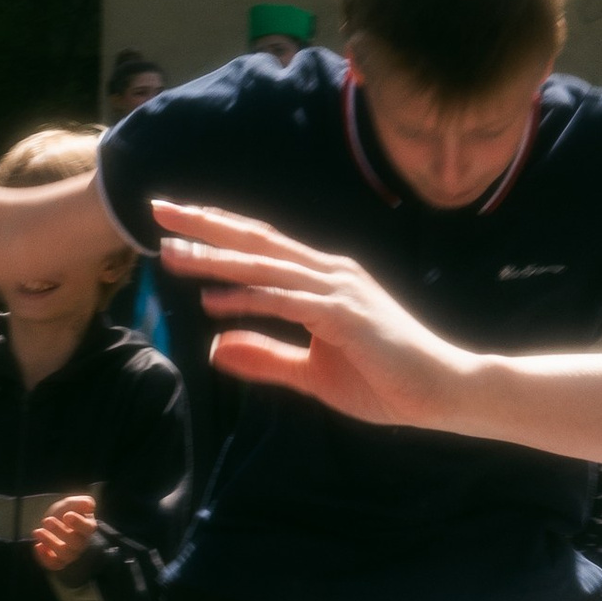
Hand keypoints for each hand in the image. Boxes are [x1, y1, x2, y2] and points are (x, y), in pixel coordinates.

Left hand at [33, 491, 98, 570]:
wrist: (57, 522)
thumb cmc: (68, 512)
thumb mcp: (74, 503)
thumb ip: (82, 502)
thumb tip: (89, 504)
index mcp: (87, 527)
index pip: (87, 528)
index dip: (78, 523)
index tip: (67, 515)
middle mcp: (81, 543)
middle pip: (75, 543)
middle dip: (60, 532)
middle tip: (47, 520)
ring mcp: (71, 553)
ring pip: (64, 554)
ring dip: (50, 543)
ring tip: (38, 531)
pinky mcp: (59, 561)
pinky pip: (55, 565)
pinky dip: (45, 558)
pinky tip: (38, 546)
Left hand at [155, 199, 465, 430]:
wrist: (442, 392)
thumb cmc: (386, 380)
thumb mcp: (311, 373)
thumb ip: (266, 358)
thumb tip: (215, 348)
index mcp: (321, 279)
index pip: (261, 246)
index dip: (217, 231)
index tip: (174, 225)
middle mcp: (328, 272)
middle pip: (256, 240)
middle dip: (205, 223)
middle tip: (159, 208)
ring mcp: (337, 290)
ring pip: (265, 265)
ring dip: (216, 258)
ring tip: (172, 253)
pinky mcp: (344, 315)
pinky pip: (286, 301)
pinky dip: (248, 298)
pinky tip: (213, 300)